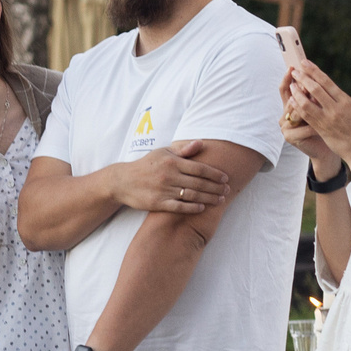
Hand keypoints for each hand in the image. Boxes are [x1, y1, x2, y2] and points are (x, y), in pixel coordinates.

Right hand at [108, 140, 231, 215]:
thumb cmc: (146, 165)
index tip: (225, 178)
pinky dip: (192, 208)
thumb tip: (201, 143)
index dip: (215, 174)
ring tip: (220, 200)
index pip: (200, 168)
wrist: (122, 181)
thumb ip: (183, 150)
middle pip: (199, 183)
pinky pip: (179, 207)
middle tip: (227, 190)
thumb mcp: (163, 153)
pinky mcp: (158, 203)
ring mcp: (164, 190)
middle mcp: (169, 176)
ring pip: (192, 195)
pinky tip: (202, 207)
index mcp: (172, 162)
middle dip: (216, 187)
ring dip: (209, 198)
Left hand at [284, 58, 350, 172]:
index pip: (327, 81)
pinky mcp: (322, 128)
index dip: (314, 71)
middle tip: (295, 70)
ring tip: (291, 84)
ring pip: (308, 101)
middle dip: (304, 77)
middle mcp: (337, 107)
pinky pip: (306, 115)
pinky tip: (291, 100)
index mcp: (346, 100)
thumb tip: (329, 93)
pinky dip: (298, 106)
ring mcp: (329, 118)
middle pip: (316, 87)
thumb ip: (340, 102)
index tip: (305, 63)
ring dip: (297, 91)